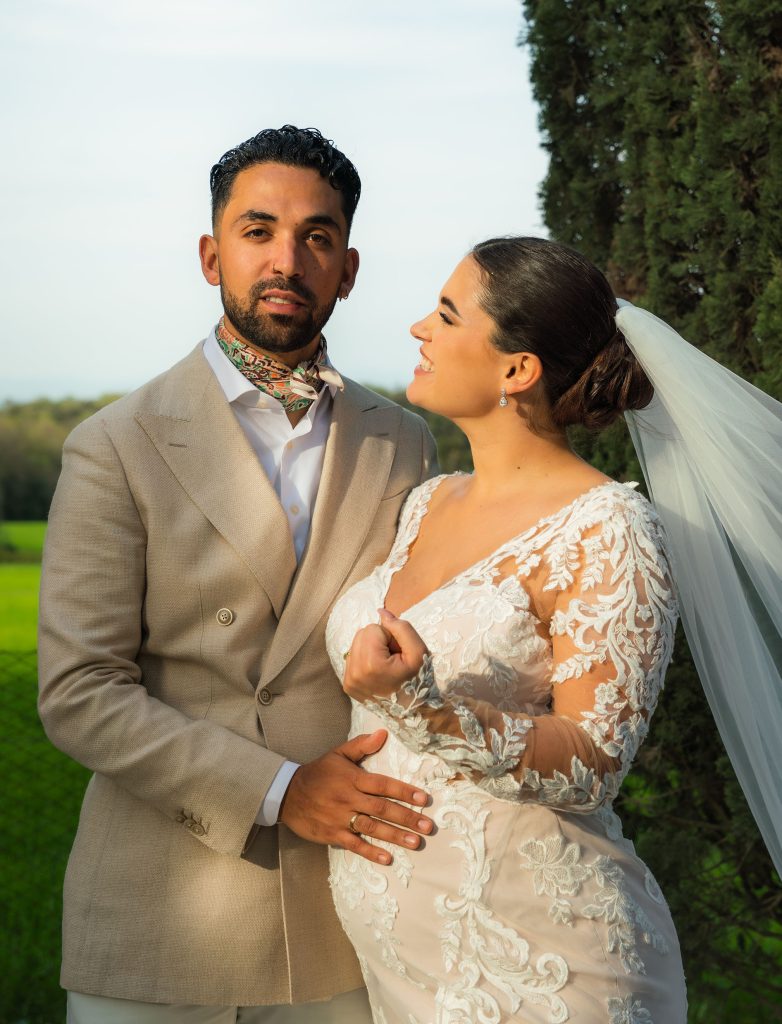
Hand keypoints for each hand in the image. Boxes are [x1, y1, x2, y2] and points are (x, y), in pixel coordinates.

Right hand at [278, 728, 432, 864]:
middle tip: (428, 826)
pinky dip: (370, 852)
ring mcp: (340, 818)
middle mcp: (348, 799)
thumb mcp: (337, 754)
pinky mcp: (332, 834)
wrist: (287, 794)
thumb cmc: (318, 773)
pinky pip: (354, 845)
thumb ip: (361, 745)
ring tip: (415, 842)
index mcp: (352, 778)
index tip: (423, 798)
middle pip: (382, 809)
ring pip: (371, 828)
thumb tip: (383, 733)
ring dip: (394, 836)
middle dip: (407, 817)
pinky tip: (387, 858)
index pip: (382, 785)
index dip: (404, 791)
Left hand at [343, 609, 427, 701]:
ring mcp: (349, 681)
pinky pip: (354, 658)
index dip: (390, 638)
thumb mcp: (419, 651)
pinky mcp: (347, 685)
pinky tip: (378, 674)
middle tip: (393, 661)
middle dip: (379, 642)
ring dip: (373, 651)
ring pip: (357, 644)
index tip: (399, 656)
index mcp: (370, 665)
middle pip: (362, 634)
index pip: (374, 628)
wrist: (414, 714)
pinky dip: (366, 661)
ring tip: (387, 668)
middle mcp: (354, 673)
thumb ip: (401, 627)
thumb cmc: (419, 681)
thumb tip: (380, 611)